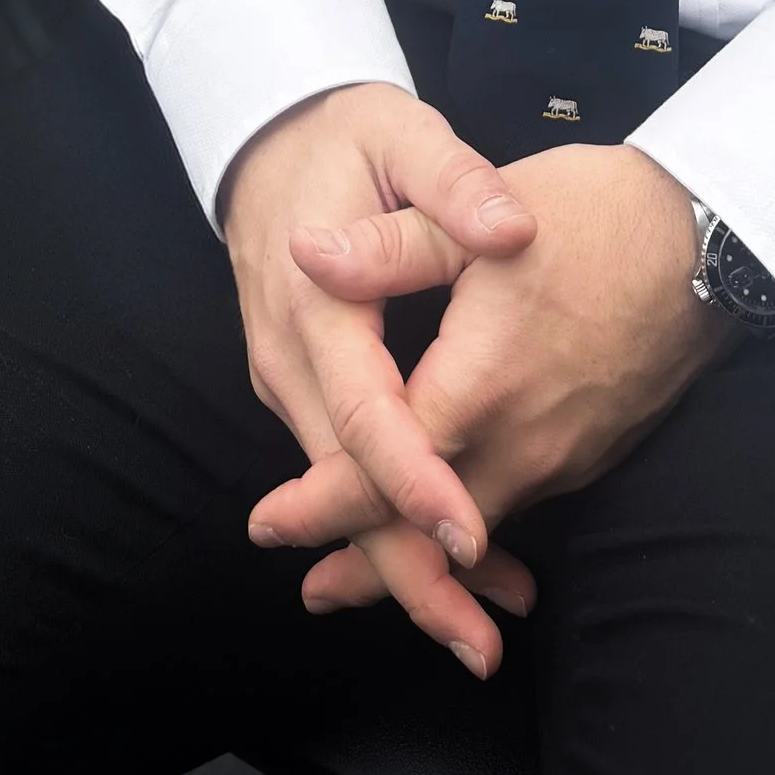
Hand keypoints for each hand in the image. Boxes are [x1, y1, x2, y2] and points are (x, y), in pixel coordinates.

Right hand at [221, 82, 540, 675]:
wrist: (266, 138)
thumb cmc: (342, 134)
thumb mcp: (400, 132)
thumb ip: (452, 184)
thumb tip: (508, 228)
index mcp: (317, 301)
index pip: (366, 411)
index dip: (415, 480)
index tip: (468, 534)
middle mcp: (293, 360)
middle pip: (347, 485)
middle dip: (409, 569)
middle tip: (478, 642)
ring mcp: (292, 383)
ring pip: (347, 492)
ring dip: (408, 561)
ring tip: (484, 625)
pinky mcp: (306, 393)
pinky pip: (349, 472)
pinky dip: (394, 525)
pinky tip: (455, 562)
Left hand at [248, 144, 733, 618]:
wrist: (709, 240)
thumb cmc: (594, 216)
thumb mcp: (483, 214)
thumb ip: (390, 248)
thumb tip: (304, 254)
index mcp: (480, 386)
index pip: (384, 473)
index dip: (321, 506)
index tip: (268, 526)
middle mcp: (523, 441)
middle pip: (430, 532)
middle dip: (366, 566)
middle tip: (313, 589)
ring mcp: (564, 454)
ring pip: (478, 527)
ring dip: (421, 554)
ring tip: (365, 572)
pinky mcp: (592, 451)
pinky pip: (518, 505)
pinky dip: (475, 529)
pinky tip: (458, 526)